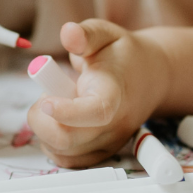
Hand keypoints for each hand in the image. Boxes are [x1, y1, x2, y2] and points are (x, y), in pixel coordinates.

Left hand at [26, 19, 169, 166]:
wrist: (150, 77)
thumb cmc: (122, 55)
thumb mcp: (105, 33)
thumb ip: (85, 34)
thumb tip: (68, 33)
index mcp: (114, 93)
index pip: (95, 112)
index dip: (67, 112)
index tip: (46, 100)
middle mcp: (114, 124)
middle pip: (69, 139)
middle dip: (42, 118)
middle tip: (47, 94)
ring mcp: (109, 142)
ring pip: (63, 152)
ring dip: (45, 129)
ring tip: (56, 104)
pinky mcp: (101, 152)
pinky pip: (68, 160)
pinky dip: (51, 144)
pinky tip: (54, 123)